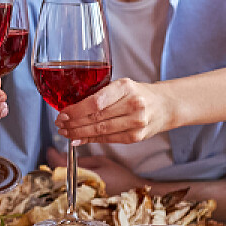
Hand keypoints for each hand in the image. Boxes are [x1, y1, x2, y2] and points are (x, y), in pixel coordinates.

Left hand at [46, 146, 139, 195]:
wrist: (133, 193)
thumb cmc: (119, 176)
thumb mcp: (100, 162)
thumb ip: (80, 160)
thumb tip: (63, 155)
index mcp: (83, 177)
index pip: (60, 167)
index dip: (53, 157)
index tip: (50, 149)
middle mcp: (79, 191)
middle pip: (57, 177)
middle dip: (55, 165)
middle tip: (55, 155)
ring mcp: (80, 199)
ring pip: (62, 185)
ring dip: (60, 174)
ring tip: (62, 164)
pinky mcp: (83, 204)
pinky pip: (69, 191)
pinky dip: (67, 182)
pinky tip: (71, 176)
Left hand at [55, 79, 176, 144]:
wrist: (165, 105)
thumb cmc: (139, 94)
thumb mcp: (122, 86)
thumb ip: (101, 95)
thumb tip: (72, 109)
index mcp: (126, 86)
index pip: (97, 101)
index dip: (77, 110)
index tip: (63, 113)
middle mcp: (133, 104)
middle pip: (96, 117)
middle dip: (74, 122)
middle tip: (59, 124)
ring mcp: (136, 122)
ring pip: (101, 130)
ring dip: (79, 133)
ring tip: (65, 132)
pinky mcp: (136, 136)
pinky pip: (108, 139)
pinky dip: (91, 139)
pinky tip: (78, 139)